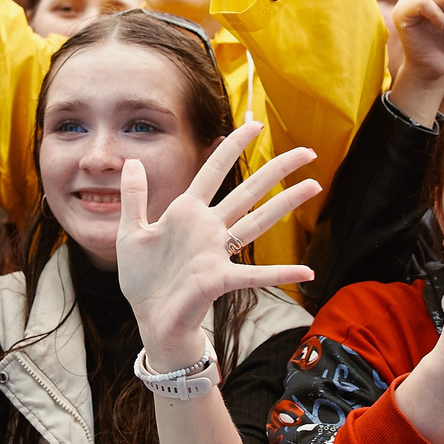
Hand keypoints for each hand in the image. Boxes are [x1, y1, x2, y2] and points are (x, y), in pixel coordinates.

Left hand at [114, 123, 317, 359]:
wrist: (150, 318)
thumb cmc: (143, 278)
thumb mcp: (130, 232)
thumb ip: (133, 197)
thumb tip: (131, 160)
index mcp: (186, 212)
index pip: (213, 170)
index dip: (232, 147)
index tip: (254, 125)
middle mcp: (208, 228)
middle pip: (248, 191)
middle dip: (277, 169)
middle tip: (306, 151)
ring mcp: (217, 252)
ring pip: (257, 222)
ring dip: (286, 205)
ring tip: (313, 186)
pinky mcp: (219, 278)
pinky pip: (254, 274)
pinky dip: (280, 273)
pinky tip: (307, 271)